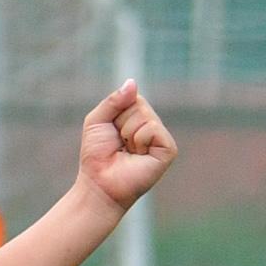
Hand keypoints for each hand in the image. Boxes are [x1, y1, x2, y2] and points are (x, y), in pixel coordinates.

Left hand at [73, 81, 175, 210]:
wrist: (99, 183)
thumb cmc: (97, 155)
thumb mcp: (97, 121)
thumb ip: (113, 100)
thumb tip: (133, 82)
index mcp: (138, 117)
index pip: (131, 96)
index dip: (115, 113)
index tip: (111, 132)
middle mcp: (152, 125)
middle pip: (138, 104)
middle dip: (121, 124)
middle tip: (119, 145)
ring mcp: (161, 137)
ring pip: (145, 116)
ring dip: (128, 134)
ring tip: (128, 151)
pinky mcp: (169, 149)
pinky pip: (152, 129)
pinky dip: (139, 140)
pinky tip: (138, 155)